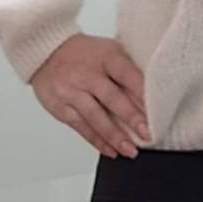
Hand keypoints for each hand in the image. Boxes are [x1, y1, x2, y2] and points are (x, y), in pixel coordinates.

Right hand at [29, 33, 150, 157]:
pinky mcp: (61, 107)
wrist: (46, 51)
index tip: (156, 110)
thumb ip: (127, 69)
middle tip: (147, 134)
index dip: (141, 92)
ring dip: (114, 136)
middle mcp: (88, 73)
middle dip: (131, 118)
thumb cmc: (85, 53)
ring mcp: (72, 90)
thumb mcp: (109, 51)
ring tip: (130, 150)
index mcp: (106, 56)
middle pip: (112, 97)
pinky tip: (111, 150)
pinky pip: (81, 126)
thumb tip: (152, 93)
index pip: (127, 74)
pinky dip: (97, 141)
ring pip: (95, 117)